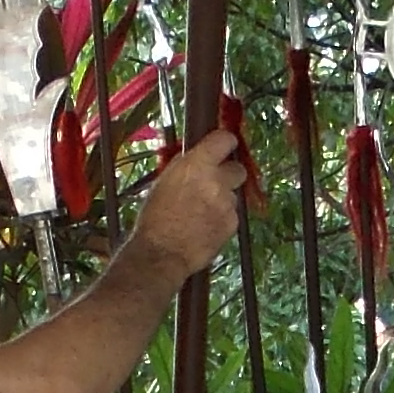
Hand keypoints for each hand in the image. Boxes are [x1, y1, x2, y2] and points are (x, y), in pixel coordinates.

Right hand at [127, 129, 245, 278]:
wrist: (161, 253)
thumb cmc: (155, 218)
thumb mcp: (164, 181)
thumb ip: (186, 166)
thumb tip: (198, 157)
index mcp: (196, 164)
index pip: (224, 139)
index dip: (226, 142)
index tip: (226, 145)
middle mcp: (216, 181)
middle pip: (238, 168)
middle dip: (228, 174)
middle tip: (214, 183)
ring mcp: (227, 203)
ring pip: (234, 194)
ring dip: (223, 199)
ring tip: (202, 212)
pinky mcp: (232, 223)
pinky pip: (233, 214)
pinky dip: (223, 219)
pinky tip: (205, 226)